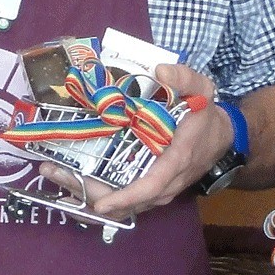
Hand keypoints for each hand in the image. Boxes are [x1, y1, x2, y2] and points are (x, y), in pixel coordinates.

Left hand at [39, 63, 232, 222]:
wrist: (221, 137)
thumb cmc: (205, 115)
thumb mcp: (203, 89)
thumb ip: (184, 78)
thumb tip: (159, 71)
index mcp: (176, 160)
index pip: (151, 186)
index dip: (126, 197)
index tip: (100, 203)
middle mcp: (165, 182)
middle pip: (126, 201)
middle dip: (89, 192)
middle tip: (53, 173)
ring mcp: (157, 189)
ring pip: (122, 203)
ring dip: (87, 192)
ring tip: (52, 172)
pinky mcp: (150, 188)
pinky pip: (124, 198)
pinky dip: (97, 192)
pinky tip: (70, 179)